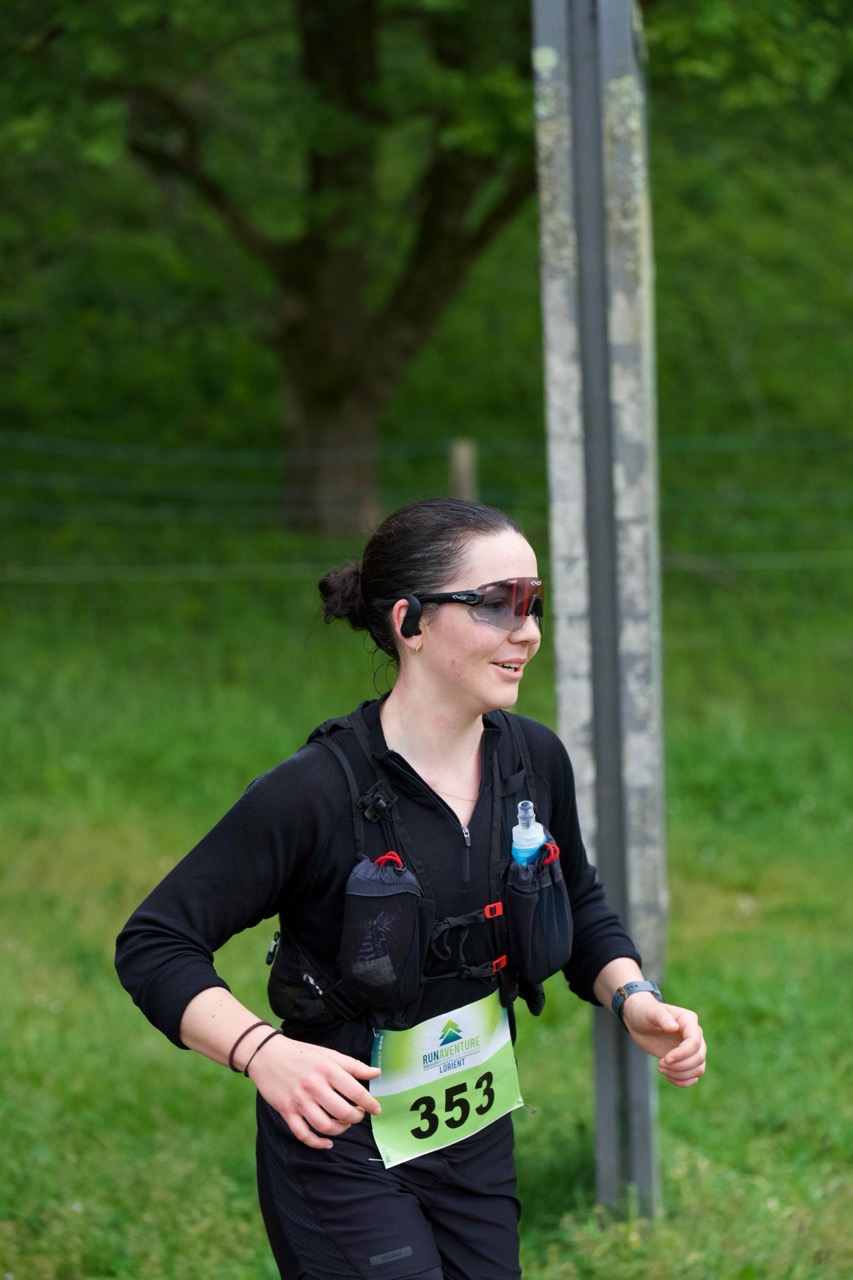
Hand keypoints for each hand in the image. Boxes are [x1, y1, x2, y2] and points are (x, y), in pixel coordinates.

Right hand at [248, 1036, 381, 1148]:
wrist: (266, 1054)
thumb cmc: (301, 1054)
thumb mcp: (329, 1054)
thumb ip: (354, 1065)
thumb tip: (376, 1073)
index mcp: (328, 1069)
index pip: (355, 1092)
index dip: (370, 1104)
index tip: (376, 1109)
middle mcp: (314, 1086)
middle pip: (342, 1112)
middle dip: (356, 1118)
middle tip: (358, 1115)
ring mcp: (299, 1100)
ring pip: (325, 1126)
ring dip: (339, 1130)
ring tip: (344, 1124)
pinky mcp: (286, 1111)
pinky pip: (303, 1134)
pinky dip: (317, 1143)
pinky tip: (327, 1142)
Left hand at [622, 994, 706, 1087]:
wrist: (639, 1021)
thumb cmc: (645, 1012)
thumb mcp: (651, 1012)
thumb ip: (662, 1017)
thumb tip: (674, 1027)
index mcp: (689, 1021)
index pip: (695, 1042)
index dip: (682, 1054)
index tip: (665, 1059)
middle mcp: (695, 1035)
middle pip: (699, 1058)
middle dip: (680, 1066)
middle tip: (660, 1064)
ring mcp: (691, 1048)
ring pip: (698, 1068)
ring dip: (681, 1074)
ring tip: (661, 1068)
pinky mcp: (685, 1059)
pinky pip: (694, 1075)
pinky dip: (683, 1081)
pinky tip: (668, 1077)